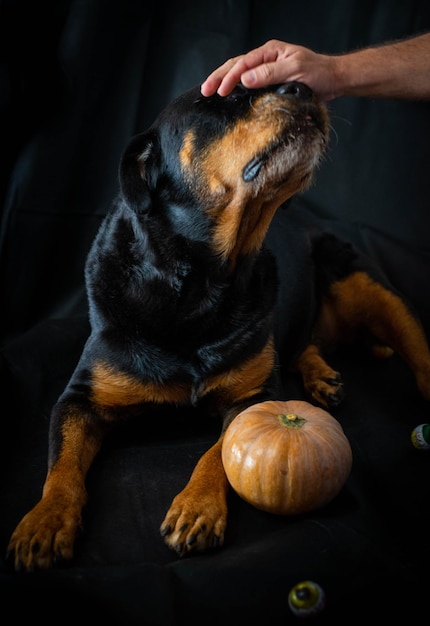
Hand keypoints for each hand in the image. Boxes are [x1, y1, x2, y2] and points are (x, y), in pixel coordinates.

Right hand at [201, 39, 338, 100]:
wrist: (332, 80)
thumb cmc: (318, 74)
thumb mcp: (295, 71)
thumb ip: (270, 73)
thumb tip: (246, 78)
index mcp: (270, 52)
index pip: (243, 64)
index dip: (229, 77)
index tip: (220, 91)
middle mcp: (266, 59)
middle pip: (236, 65)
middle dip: (219, 77)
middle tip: (205, 90)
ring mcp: (267, 70)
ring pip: (239, 73)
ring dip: (224, 81)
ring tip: (210, 91)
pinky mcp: (270, 81)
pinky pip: (248, 82)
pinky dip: (235, 87)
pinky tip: (228, 94)